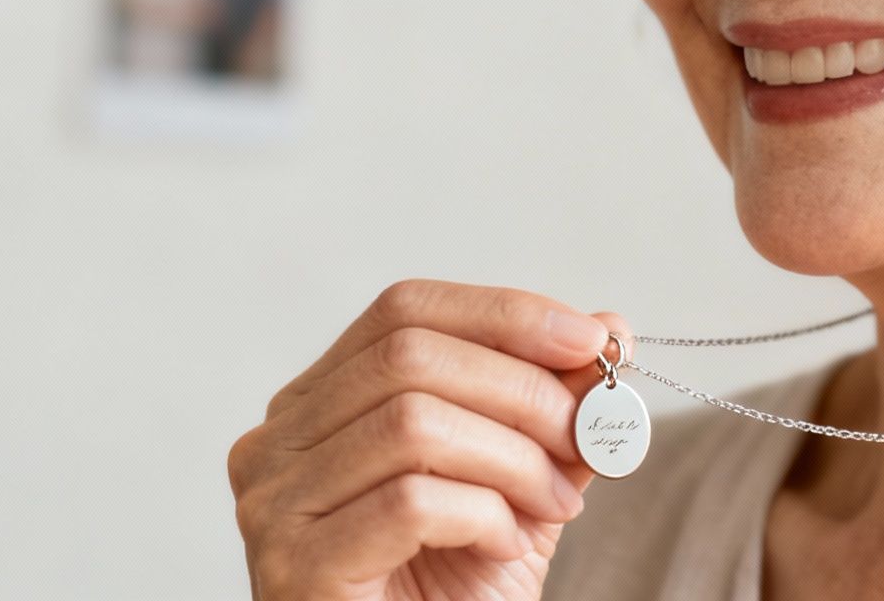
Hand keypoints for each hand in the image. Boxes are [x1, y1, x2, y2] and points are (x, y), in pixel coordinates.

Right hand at [229, 278, 629, 599]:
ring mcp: (274, 503)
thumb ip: (554, 408)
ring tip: (556, 505)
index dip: (504, 314)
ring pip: (411, 422)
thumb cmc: (455, 593)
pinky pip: (408, 502)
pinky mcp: (293, 565)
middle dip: (523, 388)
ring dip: (513, 458)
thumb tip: (609, 323)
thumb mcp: (521, 484)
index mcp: (318, 403)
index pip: (403, 310)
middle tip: (586, 434)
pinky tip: (504, 547)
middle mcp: (277, 441)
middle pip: (408, 355)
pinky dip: (482, 515)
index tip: (594, 337)